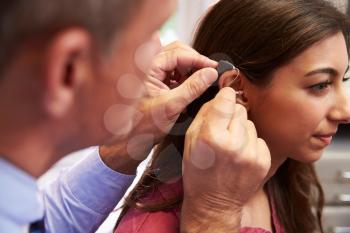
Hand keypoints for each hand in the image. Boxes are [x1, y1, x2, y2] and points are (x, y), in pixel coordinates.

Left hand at [100, 41, 217, 173]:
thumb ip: (192, 88)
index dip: (198, 59)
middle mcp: (147, 67)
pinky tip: (191, 88)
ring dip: (190, 69)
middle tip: (209, 74)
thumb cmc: (143, 127)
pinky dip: (185, 77)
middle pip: (177, 52)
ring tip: (200, 83)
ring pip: (176, 61)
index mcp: (147, 69)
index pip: (177, 53)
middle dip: (195, 62)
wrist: (131, 140)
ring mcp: (152, 73)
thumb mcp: (171, 107)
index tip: (214, 68)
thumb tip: (211, 73)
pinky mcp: (156, 81)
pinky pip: (174, 72)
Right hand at [181, 88, 270, 231]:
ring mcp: (251, 154)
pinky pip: (259, 138)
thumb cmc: (198, 171)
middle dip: (231, 116)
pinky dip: (250, 143)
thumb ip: (204, 113)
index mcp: (212, 137)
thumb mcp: (190, 140)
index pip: (227, 99)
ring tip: (231, 147)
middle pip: (240, 110)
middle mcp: (234, 144)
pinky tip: (240, 156)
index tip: (223, 101)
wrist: (214, 203)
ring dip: (241, 131)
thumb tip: (221, 96)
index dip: (224, 98)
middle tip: (222, 132)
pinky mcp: (263, 161)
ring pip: (250, 124)